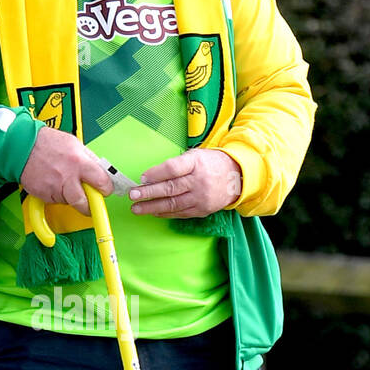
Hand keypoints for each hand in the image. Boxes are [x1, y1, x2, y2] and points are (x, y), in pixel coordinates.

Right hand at [20, 126, 111, 213]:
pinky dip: (57, 194)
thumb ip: (88, 158)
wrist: (22, 145)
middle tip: (90, 201)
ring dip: (71, 197)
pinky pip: (55, 200)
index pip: (102, 183)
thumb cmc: (46, 142)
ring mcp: (55, 188)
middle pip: (86, 203)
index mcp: (79, 162)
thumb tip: (100, 170)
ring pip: (70, 202)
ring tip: (64, 182)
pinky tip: (53, 181)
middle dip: (90, 205)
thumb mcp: (74, 143)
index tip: (105, 190)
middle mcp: (68, 177)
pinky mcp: (44, 195)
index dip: (106, 189)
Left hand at [127, 149, 242, 217]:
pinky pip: (180, 213)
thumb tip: (150, 177)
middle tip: (133, 195)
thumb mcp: (195, 156)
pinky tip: (153, 212)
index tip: (142, 178)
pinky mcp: (202, 210)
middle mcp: (199, 181)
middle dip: (149, 193)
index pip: (173, 168)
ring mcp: (201, 197)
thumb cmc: (210, 163)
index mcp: (196, 163)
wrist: (236, 176)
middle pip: (170, 188)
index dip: (156, 173)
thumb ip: (175, 165)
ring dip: (152, 207)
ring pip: (173, 204)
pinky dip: (164, 213)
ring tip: (137, 208)